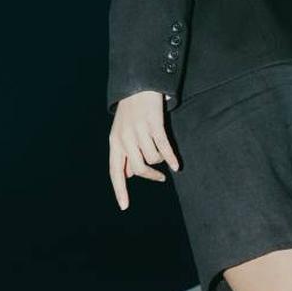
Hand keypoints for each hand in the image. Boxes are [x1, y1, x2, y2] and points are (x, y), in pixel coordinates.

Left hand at [109, 89, 178, 210]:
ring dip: (161, 159)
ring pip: (153, 158)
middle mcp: (124, 138)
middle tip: (160, 177)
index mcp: (115, 142)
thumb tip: (128, 174)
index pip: (115, 171)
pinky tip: (176, 165)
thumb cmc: (132, 111)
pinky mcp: (154, 124)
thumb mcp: (123, 132)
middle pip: (139, 168)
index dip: (120, 189)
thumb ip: (125, 153)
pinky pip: (164, 147)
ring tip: (163, 153)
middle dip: (151, 176)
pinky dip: (171, 158)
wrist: (138, 84)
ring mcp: (139, 131)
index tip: (124, 206)